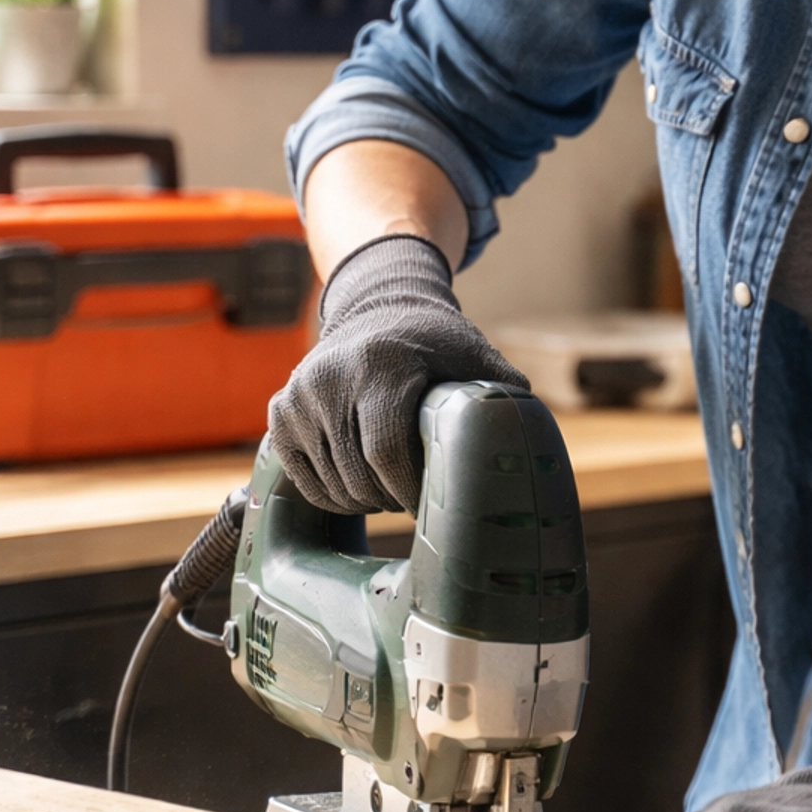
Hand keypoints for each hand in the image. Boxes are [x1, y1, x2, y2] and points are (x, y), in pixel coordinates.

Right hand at [268, 234, 527, 512]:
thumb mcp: (478, 358)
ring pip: (332, 485)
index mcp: (382, 363)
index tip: (429, 504)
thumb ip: (505, 399)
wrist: (381, 308)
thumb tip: (530, 450)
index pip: (385, 453)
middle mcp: (330, 376)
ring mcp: (299, 395)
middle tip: (415, 497)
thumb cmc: (438, 344)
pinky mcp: (280, 412)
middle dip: (391, 500)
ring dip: (365, 500)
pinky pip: (304, 481)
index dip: (408, 491)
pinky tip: (361, 482)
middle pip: (358, 476)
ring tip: (392, 486)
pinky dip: (334, 495)